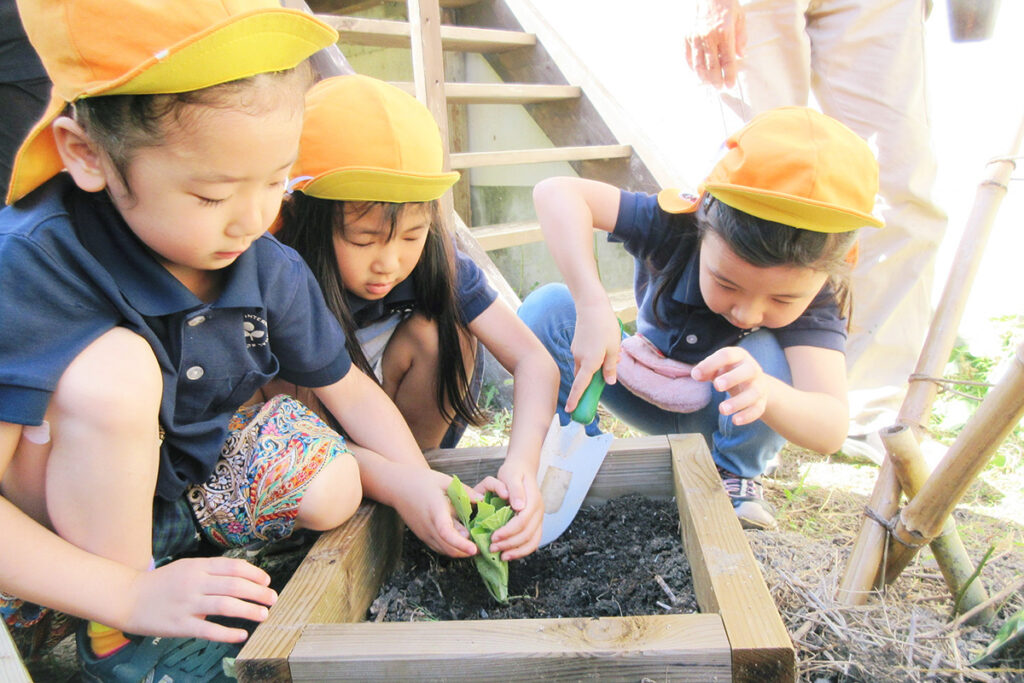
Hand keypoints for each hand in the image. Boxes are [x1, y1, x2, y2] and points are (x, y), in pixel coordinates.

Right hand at [122, 556, 276, 642]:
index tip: (267, 581)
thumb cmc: (161, 583)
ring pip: (226, 606)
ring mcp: (187, 604)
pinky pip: (209, 630)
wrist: (127, 598)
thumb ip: (211, 572)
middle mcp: (195, 583)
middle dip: (258, 592)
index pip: (234, 567)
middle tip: (273, 599)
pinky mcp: (180, 625)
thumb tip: (240, 580)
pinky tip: (241, 635)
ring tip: (263, 615)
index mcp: (198, 566)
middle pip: (235, 585)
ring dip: (249, 610)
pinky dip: (228, 633)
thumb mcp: (186, 568)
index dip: (254, 574)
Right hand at [390, 466, 480, 557]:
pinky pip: (439, 548)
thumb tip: (483, 500)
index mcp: (435, 511)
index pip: (447, 534)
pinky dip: (451, 548)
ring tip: (474, 543)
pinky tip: (461, 540)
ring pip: (444, 551)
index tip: (474, 549)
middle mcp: (429, 527)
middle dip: (467, 552)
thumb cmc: (422, 481)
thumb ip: (465, 492)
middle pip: (448, 549)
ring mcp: (424, 533)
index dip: (461, 544)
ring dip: (460, 552)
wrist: (398, 486)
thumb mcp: (445, 481)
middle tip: (482, 546)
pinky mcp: (422, 536)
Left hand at [478, 460, 543, 560]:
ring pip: (533, 541)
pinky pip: (533, 541)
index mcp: (533, 501)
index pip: (522, 521)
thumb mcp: (511, 475)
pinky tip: (510, 554)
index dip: (508, 532)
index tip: (494, 537)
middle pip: (527, 534)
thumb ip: (515, 490)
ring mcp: (538, 519)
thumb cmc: (514, 472)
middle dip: (509, 544)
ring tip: (501, 556)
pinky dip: (522, 551)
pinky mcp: (535, 524)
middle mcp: (538, 512)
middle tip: (492, 548)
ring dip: (517, 551)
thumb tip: (519, 507)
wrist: (523, 470)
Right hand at [566, 303, 620, 412]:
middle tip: (606, 375)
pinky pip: (583, 357)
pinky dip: (592, 357)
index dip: (575, 399)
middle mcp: (580, 359)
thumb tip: (609, 382)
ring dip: (595, 366)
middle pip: (583, 378)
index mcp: (590, 363)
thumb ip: (611, 368)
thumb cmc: (605, 328)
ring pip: (584, 366)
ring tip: (611, 352)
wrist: (592, 307)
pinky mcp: (576, 344)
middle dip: (591, 381)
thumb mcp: (613, 349)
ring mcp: (576, 351)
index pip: (580, 386)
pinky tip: (603, 344)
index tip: (569, 410)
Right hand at [685, 0, 746, 88]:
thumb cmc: (724, 3)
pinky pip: (687, 57)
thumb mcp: (739, 16)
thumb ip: (741, 37)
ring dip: (704, 77)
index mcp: (725, 33)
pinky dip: (692, 67)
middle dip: (716, 80)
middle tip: (719, 88)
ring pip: (698, 64)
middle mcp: (709, 37)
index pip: (728, 61)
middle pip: (712, 66)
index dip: (729, 75)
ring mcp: (695, 37)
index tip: (730, 85)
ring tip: (709, 83)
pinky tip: (697, 72)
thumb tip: (741, 55)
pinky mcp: (686, 36)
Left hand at [691, 346, 767, 424]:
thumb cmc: (730, 372)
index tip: (696, 375)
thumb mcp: (718, 368)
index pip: (727, 355)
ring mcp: (759, 385)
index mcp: (739, 356)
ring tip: (722, 410)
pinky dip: (747, 416)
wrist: (754, 382)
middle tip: (716, 386)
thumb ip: (706, 370)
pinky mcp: (761, 401)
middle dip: (733, 378)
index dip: (711, 363)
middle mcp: (752, 369)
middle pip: (748, 371)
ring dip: (738, 402)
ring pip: (754, 393)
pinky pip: (758, 409)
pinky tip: (735, 421)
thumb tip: (696, 374)